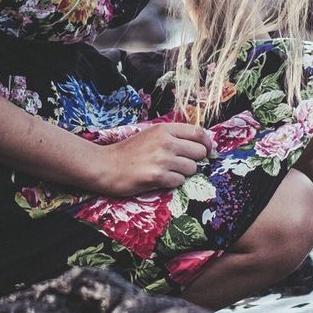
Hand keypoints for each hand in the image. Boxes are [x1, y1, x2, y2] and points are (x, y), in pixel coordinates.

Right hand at [97, 123, 213, 196]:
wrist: (105, 166)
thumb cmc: (128, 152)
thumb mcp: (150, 135)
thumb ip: (172, 136)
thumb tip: (198, 143)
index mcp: (164, 129)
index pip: (198, 132)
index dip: (207, 143)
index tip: (207, 151)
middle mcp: (165, 142)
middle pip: (199, 152)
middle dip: (195, 160)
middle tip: (183, 164)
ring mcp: (162, 159)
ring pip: (191, 168)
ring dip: (183, 173)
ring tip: (166, 172)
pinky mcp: (157, 176)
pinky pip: (179, 181)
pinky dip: (173, 183)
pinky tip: (160, 179)